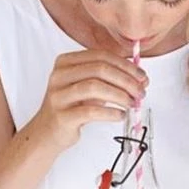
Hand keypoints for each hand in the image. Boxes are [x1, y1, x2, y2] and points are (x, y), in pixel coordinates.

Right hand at [33, 49, 147, 152]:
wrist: (46, 133)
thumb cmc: (70, 109)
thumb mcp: (86, 87)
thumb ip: (108, 79)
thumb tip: (139, 79)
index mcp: (66, 62)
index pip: (101, 55)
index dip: (125, 65)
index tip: (141, 76)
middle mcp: (59, 75)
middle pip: (100, 69)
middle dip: (126, 80)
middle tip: (140, 91)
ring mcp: (59, 95)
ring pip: (95, 87)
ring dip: (120, 95)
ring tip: (132, 103)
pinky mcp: (62, 116)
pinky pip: (91, 111)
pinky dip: (110, 113)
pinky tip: (120, 115)